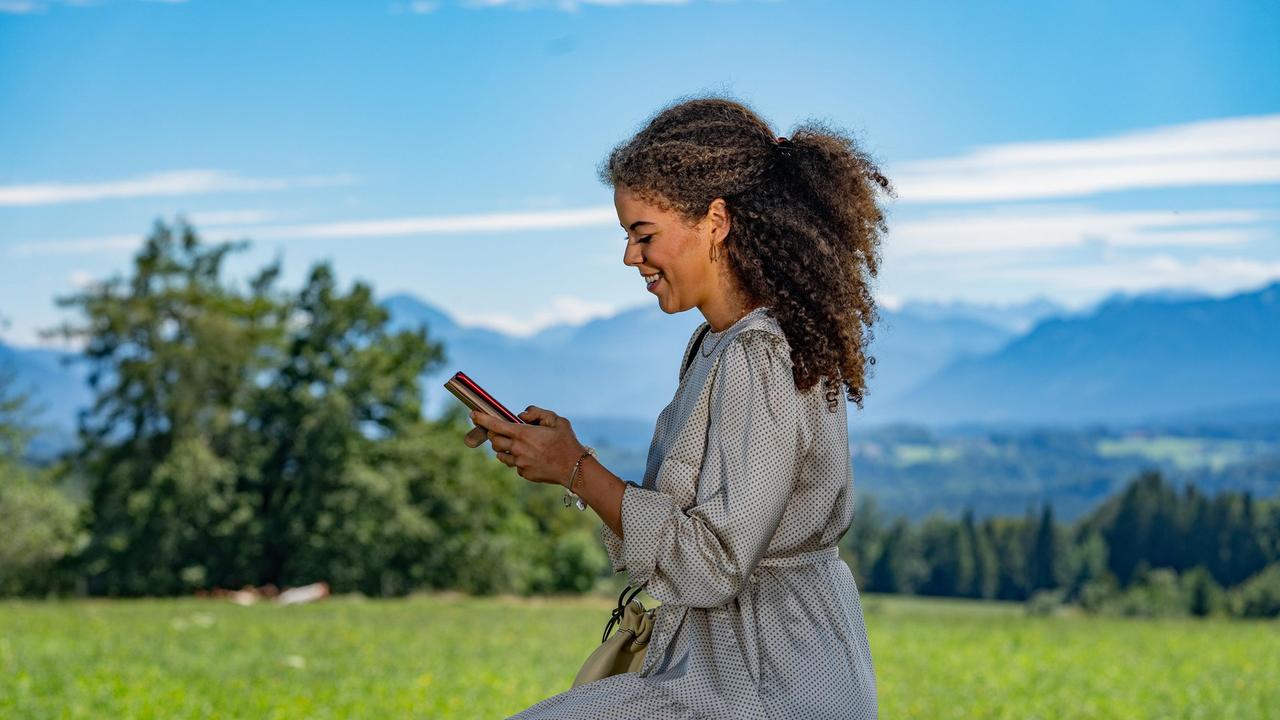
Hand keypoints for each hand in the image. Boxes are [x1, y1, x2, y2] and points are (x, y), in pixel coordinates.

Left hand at [468, 405, 586, 486]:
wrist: (574, 468)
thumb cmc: (566, 442)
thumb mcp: (556, 420)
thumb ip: (537, 413)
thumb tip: (521, 415)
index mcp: (523, 434)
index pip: (495, 425)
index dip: (481, 418)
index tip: (472, 414)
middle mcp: (517, 449)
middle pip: (494, 440)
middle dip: (494, 434)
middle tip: (501, 430)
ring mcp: (519, 463)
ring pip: (501, 455)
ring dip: (504, 448)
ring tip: (517, 444)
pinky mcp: (524, 473)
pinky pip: (514, 465)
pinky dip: (517, 459)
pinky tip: (531, 457)